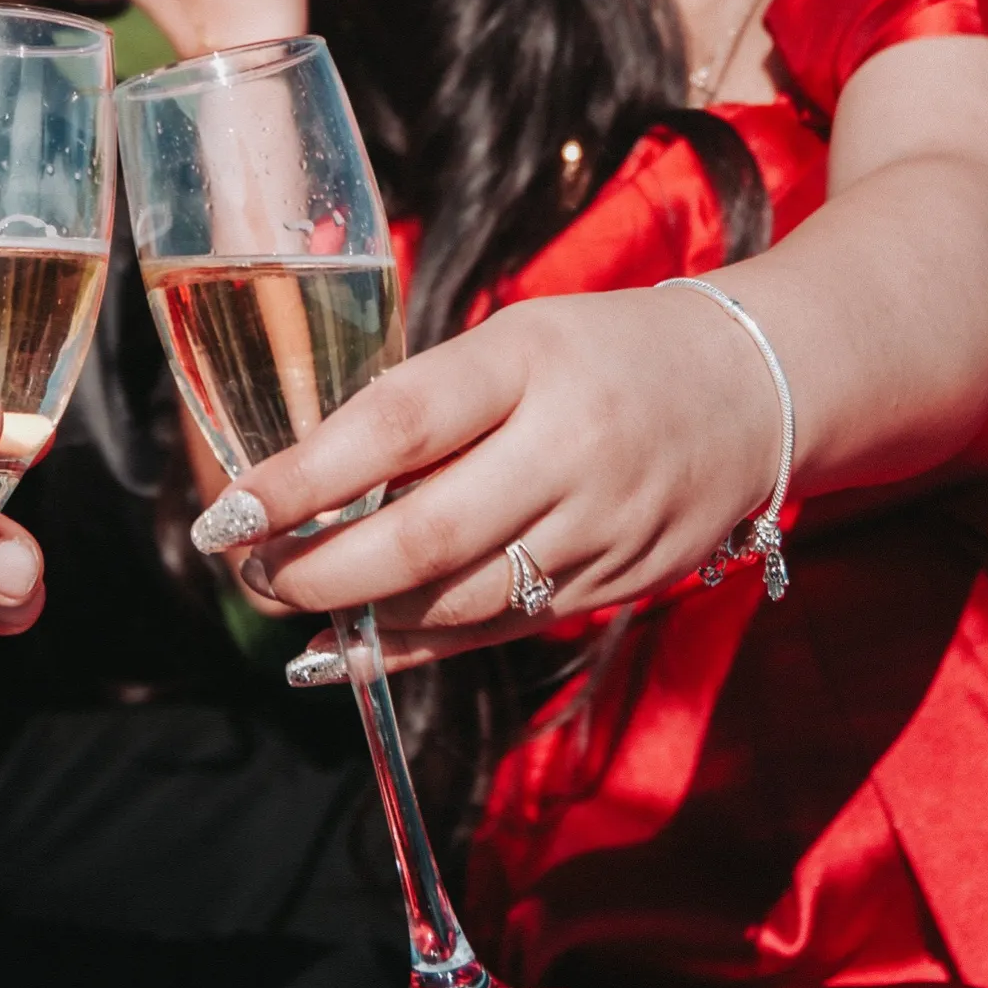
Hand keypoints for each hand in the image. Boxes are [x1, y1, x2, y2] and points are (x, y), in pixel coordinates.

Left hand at [197, 286, 782, 673]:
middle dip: (317, 568)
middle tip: (248, 567)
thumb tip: (307, 474)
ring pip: (457, 602)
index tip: (229, 508)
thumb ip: (426, 401)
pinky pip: (497, 632)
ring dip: (357, 614)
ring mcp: (601, 530)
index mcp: (531, 362)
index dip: (303, 477)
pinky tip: (347, 649)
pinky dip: (412, 648)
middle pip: (424, 539)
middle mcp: (571, 450)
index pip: (399, 425)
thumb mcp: (514, 339)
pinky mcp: (617, 588)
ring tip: (287, 596)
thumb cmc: (606, 350)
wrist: (758, 389)